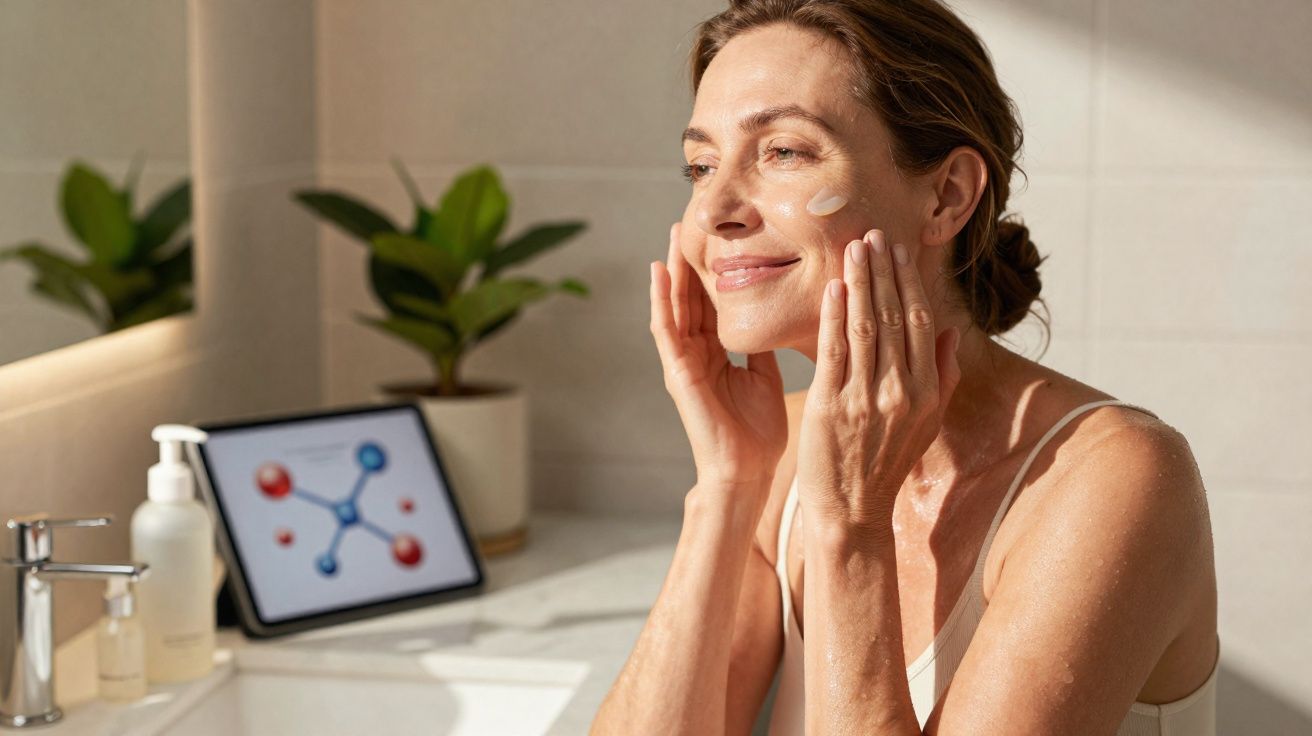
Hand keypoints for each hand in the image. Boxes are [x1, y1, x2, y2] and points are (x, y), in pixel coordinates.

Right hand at [649, 222, 787, 496]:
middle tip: (693, 218)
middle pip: (691, 296)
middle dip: (692, 259)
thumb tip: (775, 317)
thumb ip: (762, 346)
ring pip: (674, 305)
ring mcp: (682, 361)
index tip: (723, 234)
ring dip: (673, 269)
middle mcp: (695, 352)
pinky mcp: (676, 372)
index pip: (713, 301)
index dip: (715, 268)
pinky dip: (660, 298)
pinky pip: (665, 328)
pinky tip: (659, 269)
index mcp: (717, 352)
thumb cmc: (757, 431)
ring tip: (674, 232)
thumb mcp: (765, 375)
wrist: (746, 470)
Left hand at [796, 229, 962, 537]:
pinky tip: (833, 289)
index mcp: (926, 393)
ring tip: (853, 249)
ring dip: (859, 283)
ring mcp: (865, 400)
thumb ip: (942, 375)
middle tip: (872, 234)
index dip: (907, 283)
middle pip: (893, 318)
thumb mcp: (927, 424)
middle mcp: (900, 392)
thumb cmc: (887, 465)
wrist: (853, 513)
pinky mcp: (831, 407)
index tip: (897, 251)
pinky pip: (834, 353)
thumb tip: (950, 330)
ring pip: (865, 328)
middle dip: (882, 272)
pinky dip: (834, 317)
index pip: (919, 323)